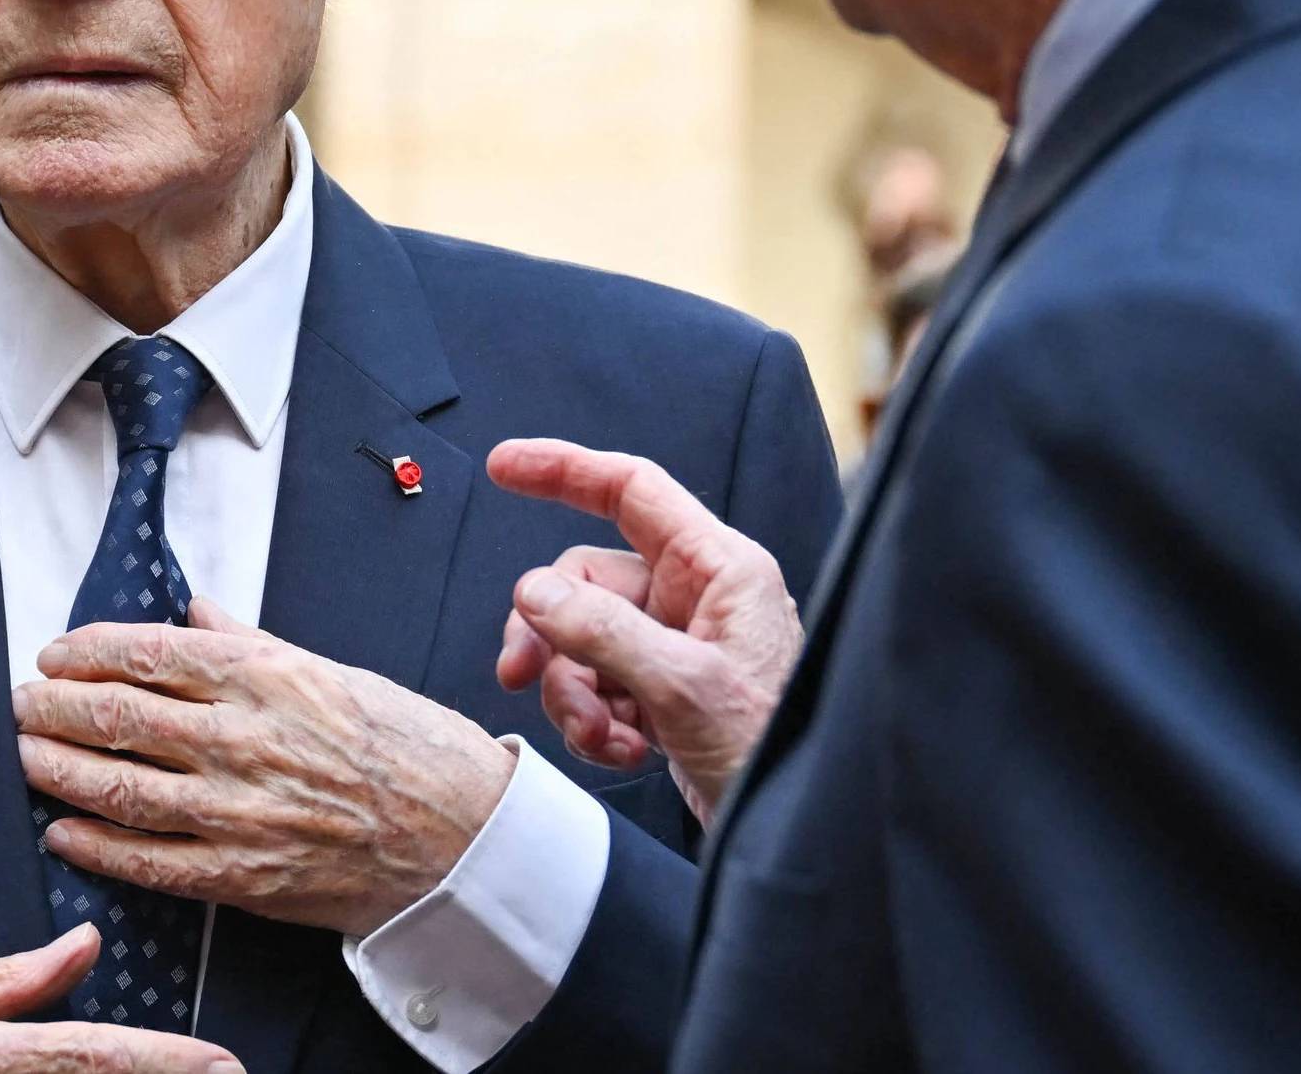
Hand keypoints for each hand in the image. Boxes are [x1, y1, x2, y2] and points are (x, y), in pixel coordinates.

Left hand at [15, 601, 512, 937]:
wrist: (466, 838)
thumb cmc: (412, 749)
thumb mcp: (335, 672)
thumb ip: (252, 643)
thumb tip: (196, 610)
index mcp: (268, 677)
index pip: (148, 652)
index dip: (86, 651)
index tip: (55, 654)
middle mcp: (246, 739)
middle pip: (119, 717)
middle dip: (54, 708)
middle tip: (21, 703)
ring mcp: (241, 811)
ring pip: (120, 788)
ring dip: (59, 770)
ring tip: (26, 756)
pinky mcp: (246, 875)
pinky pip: (150, 862)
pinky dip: (97, 847)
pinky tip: (63, 832)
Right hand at [485, 438, 803, 822]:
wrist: (797, 834)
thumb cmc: (772, 750)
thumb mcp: (683, 687)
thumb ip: (603, 632)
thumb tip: (535, 592)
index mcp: (718, 569)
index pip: (631, 490)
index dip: (564, 471)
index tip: (504, 466)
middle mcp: (697, 598)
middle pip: (585, 581)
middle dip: (552, 636)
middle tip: (522, 675)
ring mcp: (677, 646)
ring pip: (582, 640)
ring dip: (572, 692)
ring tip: (596, 736)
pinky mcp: (663, 692)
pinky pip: (597, 685)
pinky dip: (593, 721)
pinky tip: (622, 751)